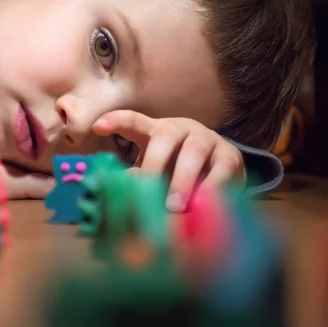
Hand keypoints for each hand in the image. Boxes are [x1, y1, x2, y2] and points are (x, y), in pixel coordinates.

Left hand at [92, 111, 245, 212]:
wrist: (223, 172)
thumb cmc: (177, 171)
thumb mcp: (155, 172)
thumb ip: (137, 180)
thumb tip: (113, 192)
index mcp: (157, 131)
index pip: (133, 121)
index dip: (115, 121)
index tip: (97, 128)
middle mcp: (181, 129)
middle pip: (165, 135)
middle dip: (154, 163)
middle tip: (146, 189)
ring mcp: (207, 139)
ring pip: (194, 151)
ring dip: (182, 179)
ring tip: (174, 206)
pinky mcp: (230, 156)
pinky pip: (222, 168)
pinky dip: (212, 188)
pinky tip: (203, 205)